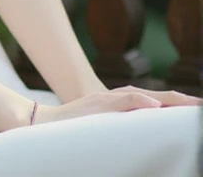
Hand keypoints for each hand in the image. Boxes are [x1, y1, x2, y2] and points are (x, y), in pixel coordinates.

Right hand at [32, 84, 202, 124]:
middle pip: (156, 97)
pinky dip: (139, 101)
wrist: (45, 124)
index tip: (196, 112)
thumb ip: (123, 127)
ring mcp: (108, 100)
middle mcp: (118, 99)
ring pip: (144, 96)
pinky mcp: (98, 105)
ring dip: (168, 100)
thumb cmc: (75, 130)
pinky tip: (154, 106)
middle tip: (201, 107)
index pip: (156, 103)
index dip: (177, 107)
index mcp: (123, 106)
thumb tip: (144, 135)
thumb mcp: (105, 130)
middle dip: (181, 102)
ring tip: (189, 105)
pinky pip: (123, 101)